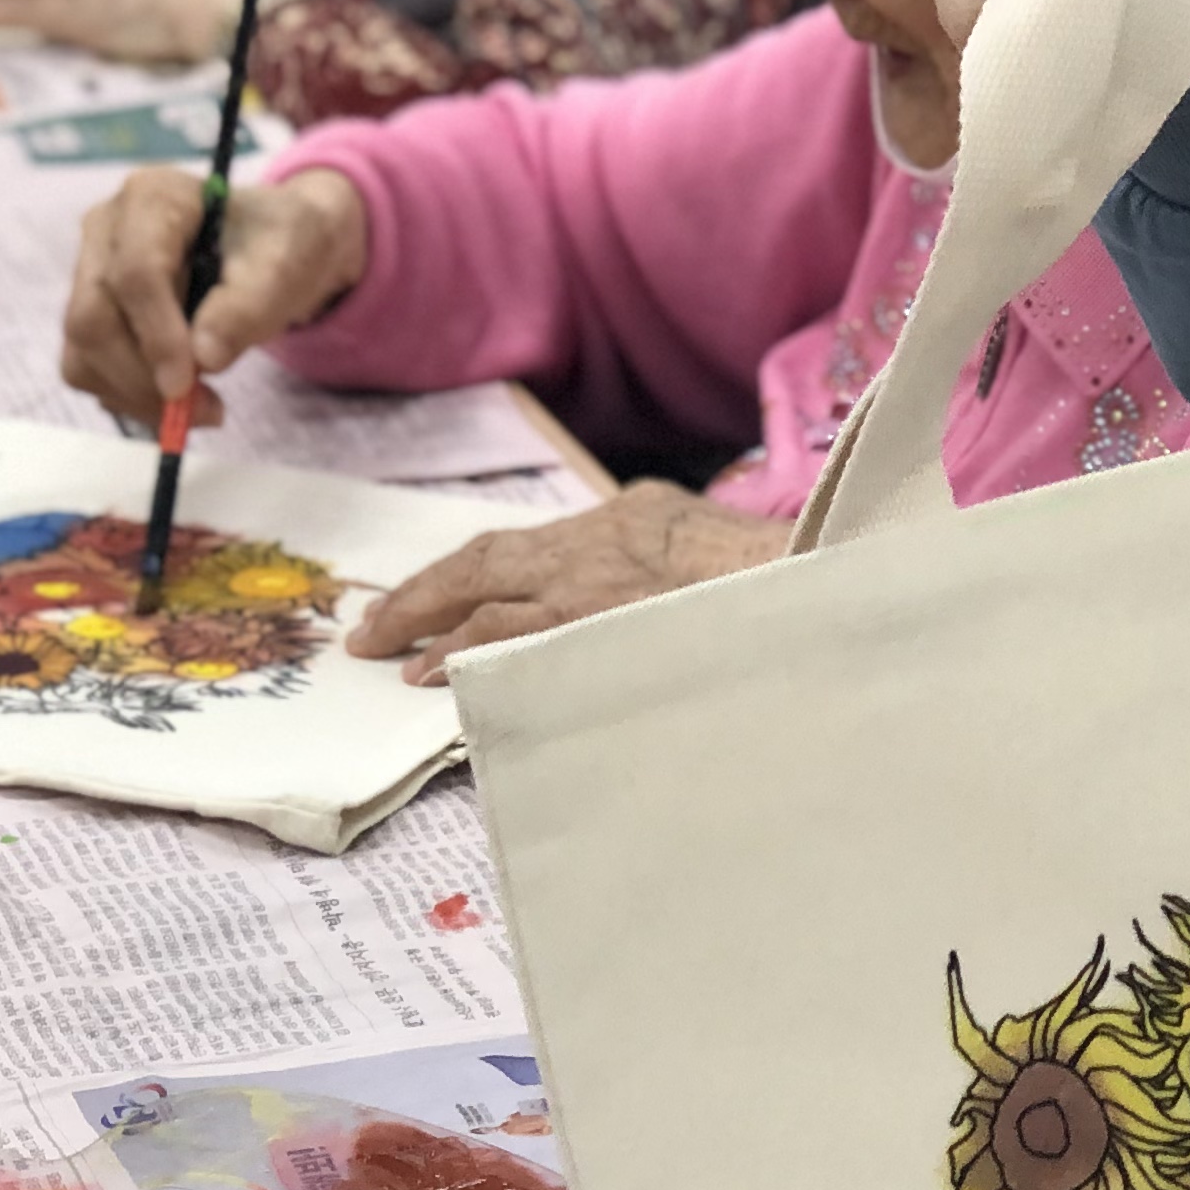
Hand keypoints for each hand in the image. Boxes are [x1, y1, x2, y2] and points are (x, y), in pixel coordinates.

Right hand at [59, 164, 368, 425]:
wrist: (272, 245)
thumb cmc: (279, 243)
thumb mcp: (286, 264)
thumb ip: (248, 307)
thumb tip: (204, 358)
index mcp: (151, 198)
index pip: (135, 273)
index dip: (157, 335)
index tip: (186, 386)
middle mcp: (106, 230)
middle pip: (94, 317)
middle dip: (143, 378)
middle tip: (207, 411)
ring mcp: (91, 270)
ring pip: (83, 350)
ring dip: (136, 395)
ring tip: (203, 408)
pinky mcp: (92, 310)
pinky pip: (88, 367)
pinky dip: (129, 397)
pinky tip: (177, 399)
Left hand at [351, 485, 789, 674]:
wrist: (815, 582)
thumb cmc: (787, 580)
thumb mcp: (718, 548)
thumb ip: (670, 566)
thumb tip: (646, 605)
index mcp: (635, 516)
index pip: (534, 545)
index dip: (477, 571)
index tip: (438, 594)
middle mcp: (602, 540)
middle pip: (490, 559)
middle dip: (428, 591)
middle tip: (374, 624)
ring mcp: (593, 580)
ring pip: (487, 596)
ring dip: (426, 621)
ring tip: (383, 650)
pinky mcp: (590, 618)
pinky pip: (509, 635)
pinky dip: (462, 652)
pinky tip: (426, 673)